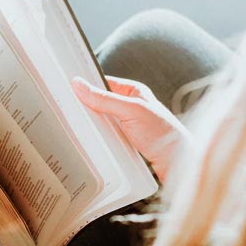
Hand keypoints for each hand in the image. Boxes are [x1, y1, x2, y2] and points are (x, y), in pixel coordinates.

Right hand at [72, 76, 190, 182]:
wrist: (177, 162)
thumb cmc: (162, 133)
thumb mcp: (130, 111)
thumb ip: (104, 98)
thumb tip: (80, 85)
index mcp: (133, 91)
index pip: (103, 83)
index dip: (87, 86)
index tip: (68, 90)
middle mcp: (130, 106)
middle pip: (100, 103)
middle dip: (87, 108)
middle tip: (68, 111)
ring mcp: (128, 124)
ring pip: (102, 121)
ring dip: (93, 126)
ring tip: (78, 127)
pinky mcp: (127, 141)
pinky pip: (107, 137)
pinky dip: (100, 139)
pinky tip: (92, 142)